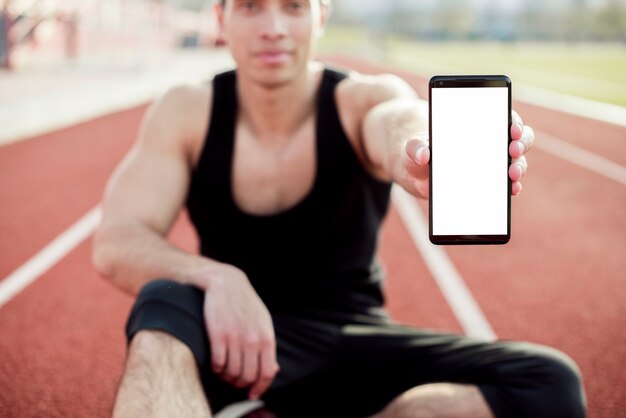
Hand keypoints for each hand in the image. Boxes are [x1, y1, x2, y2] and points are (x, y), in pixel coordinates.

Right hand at [203, 265, 278, 399]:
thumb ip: (267, 346)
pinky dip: (216, 369)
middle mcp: (252, 340)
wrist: (226, 284)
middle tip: (233, 380)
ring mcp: (235, 338)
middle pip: (247, 376)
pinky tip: (216, 363)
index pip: (266, 373)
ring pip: (231, 373)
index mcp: (266, 338)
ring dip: (226, 377)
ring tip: (224, 371)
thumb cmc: (246, 305)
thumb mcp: (263, 323)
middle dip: (240, 383)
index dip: (259, 388)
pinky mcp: (217, 336)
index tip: (252, 394)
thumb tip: (273, 370)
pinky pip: (217, 364)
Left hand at [401, 110, 534, 197]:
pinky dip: (511, 187)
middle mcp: (489, 142)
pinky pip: (506, 184)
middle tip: (512, 151)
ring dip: (519, 167)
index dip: (513, 121)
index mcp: (474, 125)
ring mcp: (491, 163)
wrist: (413, 171)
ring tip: (512, 174)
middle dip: (520, 144)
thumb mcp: (412, 146)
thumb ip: (416, 147)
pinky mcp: (488, 183)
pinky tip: (511, 191)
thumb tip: (424, 156)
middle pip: (517, 138)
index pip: (503, 116)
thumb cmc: (416, 151)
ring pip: (516, 162)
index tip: (512, 129)